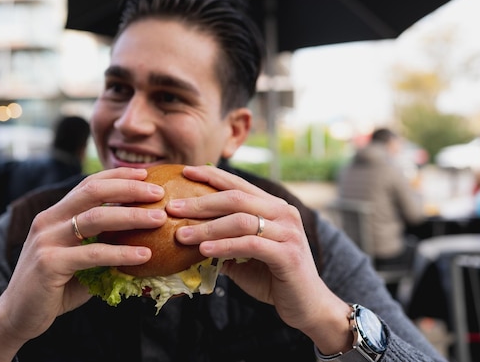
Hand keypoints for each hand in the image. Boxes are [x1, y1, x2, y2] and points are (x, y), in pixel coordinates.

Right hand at [0, 167, 167, 360]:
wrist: (17, 317)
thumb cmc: (55, 288)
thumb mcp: (79, 260)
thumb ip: (103, 245)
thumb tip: (144, 240)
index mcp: (55, 214)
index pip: (88, 184)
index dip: (117, 176)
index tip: (146, 174)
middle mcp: (48, 221)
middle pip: (93, 192)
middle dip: (129, 188)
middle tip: (158, 193)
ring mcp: (46, 240)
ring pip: (95, 218)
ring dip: (131, 216)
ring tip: (159, 218)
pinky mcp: (49, 263)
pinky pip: (93, 254)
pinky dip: (121, 252)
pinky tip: (144, 255)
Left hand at [172, 166, 348, 344]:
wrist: (306, 306)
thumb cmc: (273, 278)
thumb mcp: (245, 255)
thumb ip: (225, 242)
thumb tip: (189, 235)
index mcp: (274, 207)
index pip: (239, 185)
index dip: (212, 176)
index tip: (185, 172)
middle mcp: (284, 213)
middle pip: (236, 198)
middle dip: (201, 201)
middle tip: (173, 207)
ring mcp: (288, 232)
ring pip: (241, 220)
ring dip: (207, 226)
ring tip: (181, 234)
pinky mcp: (287, 254)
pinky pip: (250, 244)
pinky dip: (224, 245)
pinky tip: (204, 249)